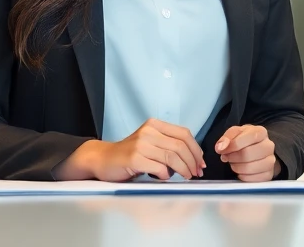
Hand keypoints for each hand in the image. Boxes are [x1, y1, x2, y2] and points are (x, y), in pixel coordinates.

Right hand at [55, 119, 204, 181]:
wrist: (103, 159)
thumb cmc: (129, 154)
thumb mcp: (150, 143)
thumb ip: (168, 145)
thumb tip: (193, 158)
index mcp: (155, 125)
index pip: (184, 134)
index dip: (196, 149)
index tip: (201, 162)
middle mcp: (149, 131)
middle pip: (180, 146)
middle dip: (192, 161)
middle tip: (196, 173)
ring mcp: (141, 144)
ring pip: (172, 157)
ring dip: (183, 169)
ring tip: (186, 177)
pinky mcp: (134, 158)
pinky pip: (159, 168)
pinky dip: (166, 175)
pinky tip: (164, 177)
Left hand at [215, 125, 280, 181]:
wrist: (256, 149)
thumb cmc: (243, 140)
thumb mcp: (234, 133)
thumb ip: (226, 138)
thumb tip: (220, 147)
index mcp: (261, 132)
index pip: (248, 137)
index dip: (232, 145)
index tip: (222, 150)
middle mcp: (269, 146)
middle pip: (247, 154)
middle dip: (233, 157)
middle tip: (227, 157)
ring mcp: (271, 161)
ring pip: (249, 168)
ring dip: (236, 167)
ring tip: (234, 164)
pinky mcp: (268, 175)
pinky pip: (252, 179)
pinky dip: (242, 176)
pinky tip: (241, 171)